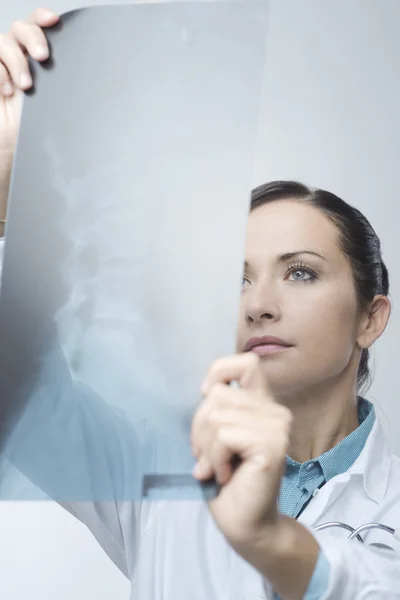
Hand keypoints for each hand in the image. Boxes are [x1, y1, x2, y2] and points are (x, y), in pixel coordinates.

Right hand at [0, 8, 58, 226]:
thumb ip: (73, 92)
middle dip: (33, 37)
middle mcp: (20, 58)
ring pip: (4, 41)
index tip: (54, 20)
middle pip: (22, 27)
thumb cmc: (36, 134)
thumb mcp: (60, 110)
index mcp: (39, 61)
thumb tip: (109, 86)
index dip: (44, 18)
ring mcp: (0, 65)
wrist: (9, 150)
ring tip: (25, 87)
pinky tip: (6, 90)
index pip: (40, 28)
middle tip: (43, 57)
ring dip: (16, 60)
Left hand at [191, 352, 292, 548]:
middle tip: (208, 457)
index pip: (247, 362)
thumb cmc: (228, 480)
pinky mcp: (272, 445)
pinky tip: (226, 475)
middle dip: (200, 428)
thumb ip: (219, 408)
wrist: (245, 524)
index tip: (206, 395)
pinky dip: (214, 459)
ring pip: (215, 415)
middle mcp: (276, 411)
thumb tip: (206, 390)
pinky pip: (223, 435)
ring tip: (217, 468)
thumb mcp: (219, 435)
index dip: (220, 371)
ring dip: (206, 448)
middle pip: (216, 395)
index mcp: (264, 404)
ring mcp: (278, 427)